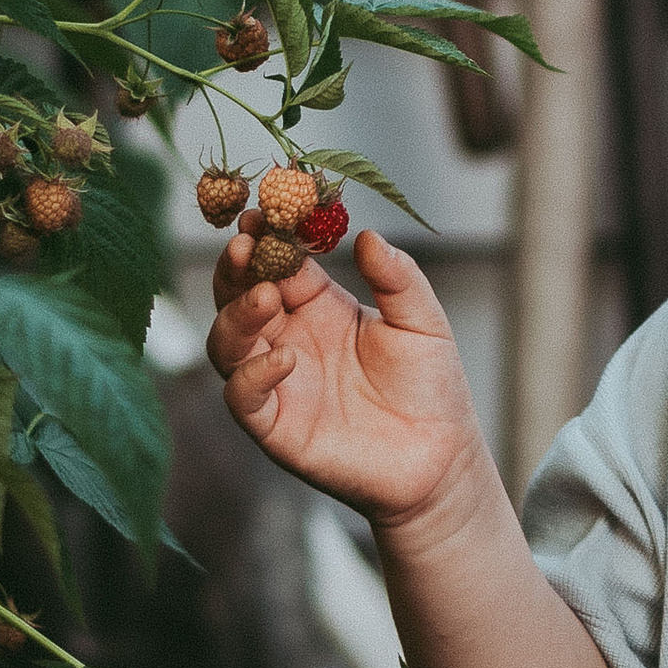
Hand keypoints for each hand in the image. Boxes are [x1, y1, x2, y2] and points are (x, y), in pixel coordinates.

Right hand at [206, 220, 486, 534]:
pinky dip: (253, 375)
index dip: (267, 237)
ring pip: (227, 342)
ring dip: (236, 315)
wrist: (440, 457)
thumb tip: (368, 234)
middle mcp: (286, 337)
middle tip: (247, 244)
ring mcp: (276, 382)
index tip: (264, 210)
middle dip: (236, 268)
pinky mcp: (275, 426)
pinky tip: (285, 358)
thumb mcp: (421, 321)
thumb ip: (397, 278)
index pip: (276, 262)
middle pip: (237, 296)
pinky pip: (243, 397)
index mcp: (316, 305)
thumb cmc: (430, 386)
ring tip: (266, 296)